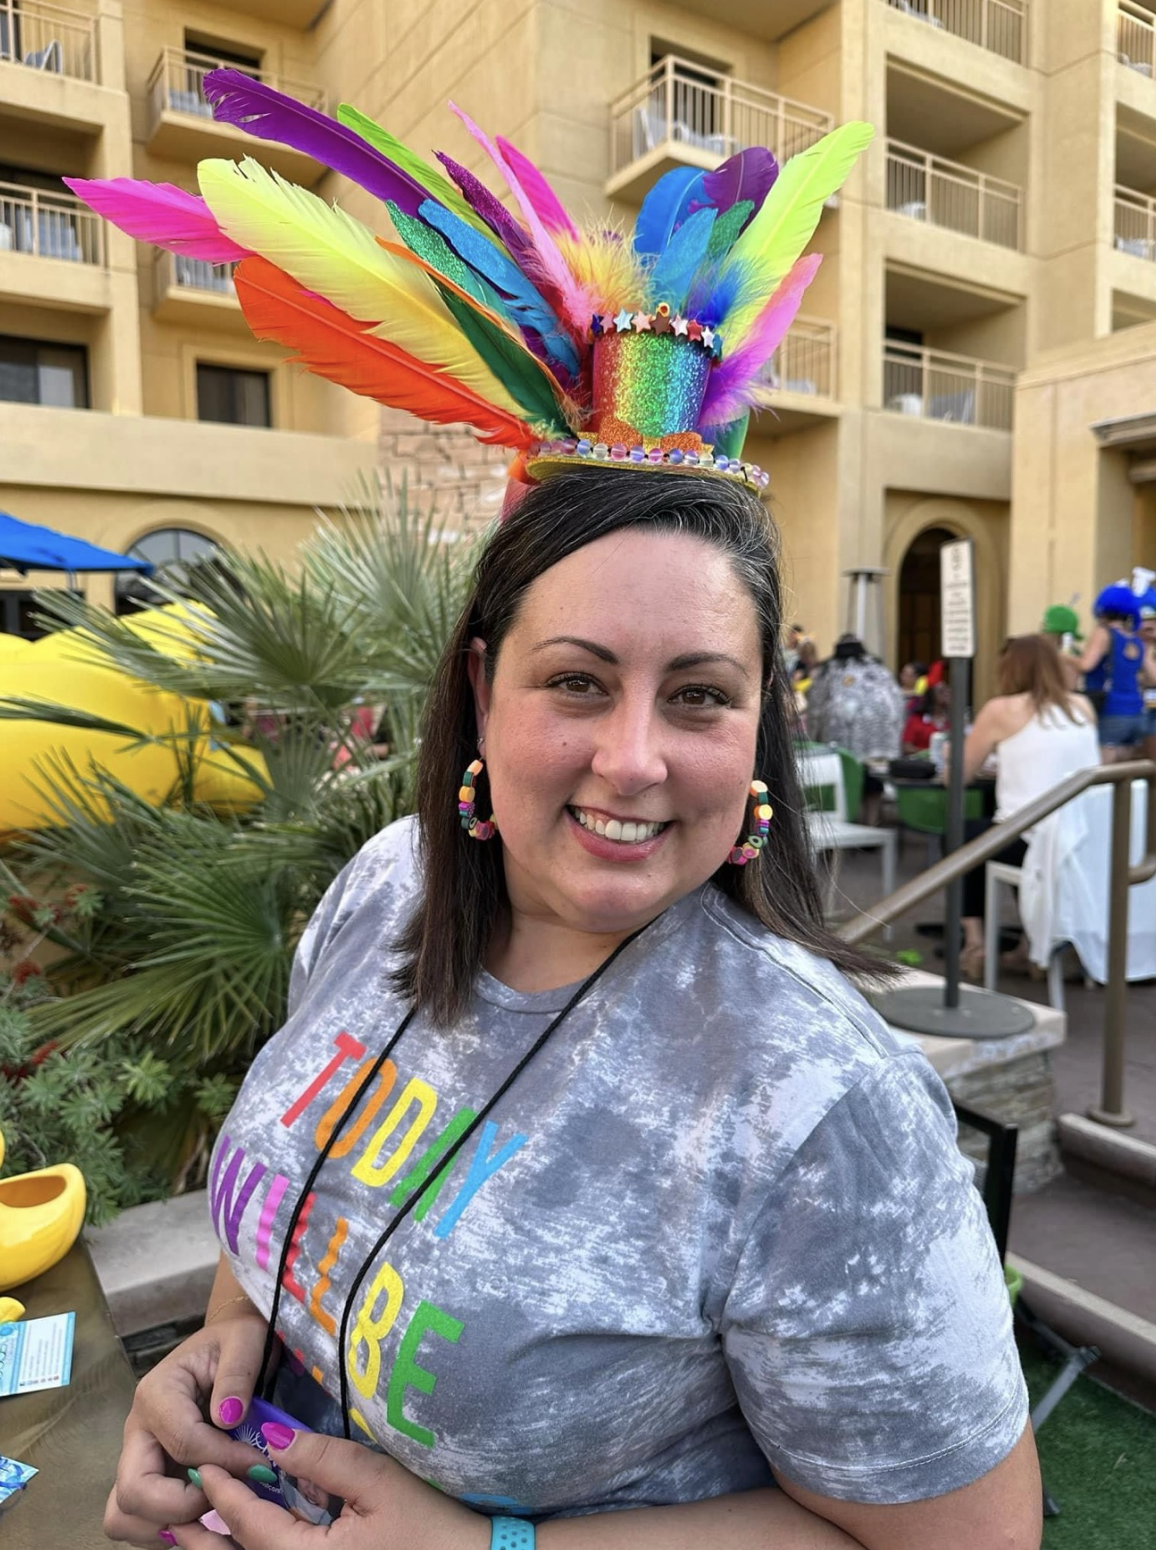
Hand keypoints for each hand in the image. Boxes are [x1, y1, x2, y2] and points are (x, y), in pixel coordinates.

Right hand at [104, 1309, 271, 1545]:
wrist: (227, 1345)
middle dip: (181, 1506)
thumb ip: (237, 1373)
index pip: (183, 1444)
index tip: (260, 1465)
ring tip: (211, 1509)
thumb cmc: (236, 1341)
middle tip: (223, 1496)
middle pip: (133, 1491)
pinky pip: (138, 1521)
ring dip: (165, 1524)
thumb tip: (228, 1417)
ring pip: (123, 1515)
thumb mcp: (245, 1341)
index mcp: (157, 1394)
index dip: (224, 1461)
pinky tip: (204, 1513)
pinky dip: (166, 1528)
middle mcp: (137, 1430)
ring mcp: (138, 1457)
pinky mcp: (148, 1476)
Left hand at [168, 1427, 490, 1549]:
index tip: (202, 1464)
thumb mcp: (378, 1483)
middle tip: (178, 1505)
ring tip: (198, 1524)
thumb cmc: (431, 1527)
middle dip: (203, 1536)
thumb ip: (323, 1459)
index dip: (224, 1493)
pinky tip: (250, 1535)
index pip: (249, 1527)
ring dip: (224, 1548)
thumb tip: (275, 1438)